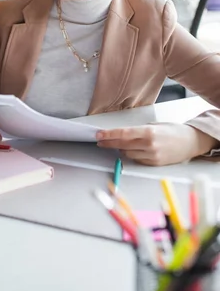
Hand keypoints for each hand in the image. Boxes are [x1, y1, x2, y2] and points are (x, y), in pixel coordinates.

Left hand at [96, 123, 216, 165]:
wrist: (190, 142)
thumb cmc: (173, 131)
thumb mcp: (154, 126)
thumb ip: (138, 131)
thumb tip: (121, 134)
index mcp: (148, 132)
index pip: (123, 134)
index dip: (109, 135)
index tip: (99, 135)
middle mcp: (149, 145)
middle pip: (122, 145)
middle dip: (109, 143)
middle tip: (100, 141)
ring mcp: (152, 156)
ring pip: (128, 153)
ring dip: (121, 148)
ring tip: (119, 143)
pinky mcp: (154, 164)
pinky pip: (137, 160)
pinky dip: (132, 154)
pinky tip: (132, 150)